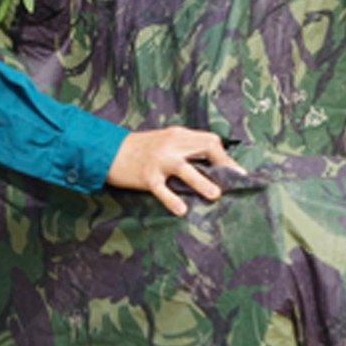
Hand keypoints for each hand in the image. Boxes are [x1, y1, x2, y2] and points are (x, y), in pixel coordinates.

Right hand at [106, 128, 239, 216]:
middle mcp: (171, 144)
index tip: (236, 172)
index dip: (225, 157)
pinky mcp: (146, 176)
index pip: (209, 140)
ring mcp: (159, 160)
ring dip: (202, 182)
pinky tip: (181, 209)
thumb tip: (212, 167)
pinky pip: (162, 189)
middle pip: (204, 147)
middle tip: (234, 181)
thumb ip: (185, 149)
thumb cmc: (141, 149)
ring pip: (185, 169)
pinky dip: (172, 199)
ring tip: (215, 195)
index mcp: (178, 135)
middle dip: (223, 164)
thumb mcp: (165, 142)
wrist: (109, 151)